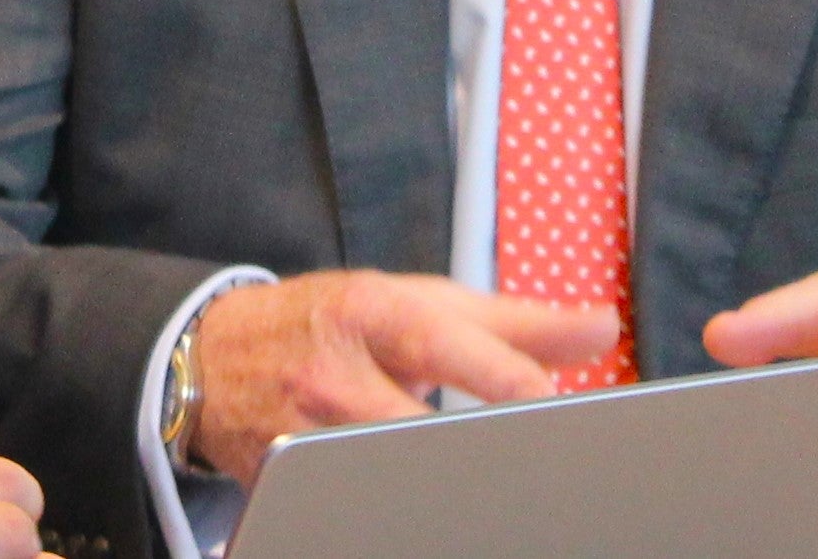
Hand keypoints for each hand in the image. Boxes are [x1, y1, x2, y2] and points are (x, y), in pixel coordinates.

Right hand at [185, 270, 616, 486]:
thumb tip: (605, 329)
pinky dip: (390, 511)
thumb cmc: (331, 324)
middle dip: (472, 448)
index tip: (548, 400)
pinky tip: (429, 514)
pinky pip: (350, 506)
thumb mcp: (411, 303)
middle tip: (530, 466)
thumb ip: (512, 322)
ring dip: (436, 487)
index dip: (498, 373)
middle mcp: (334, 371)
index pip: (439, 339)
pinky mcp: (287, 481)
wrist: (213, 357)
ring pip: (383, 473)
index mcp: (369, 312)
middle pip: (415, 422)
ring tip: (490, 499)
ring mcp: (304, 432)